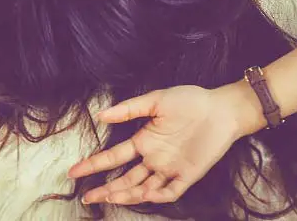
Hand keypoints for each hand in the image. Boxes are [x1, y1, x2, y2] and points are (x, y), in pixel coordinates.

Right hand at [67, 84, 252, 205]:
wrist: (222, 109)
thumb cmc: (190, 101)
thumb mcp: (156, 99)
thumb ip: (130, 108)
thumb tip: (102, 115)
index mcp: (144, 140)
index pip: (114, 157)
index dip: (94, 165)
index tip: (74, 171)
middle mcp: (154, 158)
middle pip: (125, 178)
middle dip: (106, 188)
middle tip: (87, 197)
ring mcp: (170, 168)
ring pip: (144, 188)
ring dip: (127, 194)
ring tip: (109, 197)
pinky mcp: (188, 174)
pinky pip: (170, 191)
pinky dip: (158, 196)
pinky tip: (145, 195)